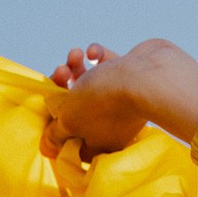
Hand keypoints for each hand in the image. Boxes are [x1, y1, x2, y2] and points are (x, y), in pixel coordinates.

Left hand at [42, 39, 197, 160]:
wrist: (149, 75)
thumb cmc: (104, 102)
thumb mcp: (70, 120)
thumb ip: (57, 132)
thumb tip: (49, 144)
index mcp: (97, 142)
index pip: (70, 137)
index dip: (55, 123)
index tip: (51, 107)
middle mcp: (111, 124)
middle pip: (77, 106)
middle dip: (64, 85)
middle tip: (62, 71)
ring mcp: (122, 98)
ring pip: (91, 81)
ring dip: (77, 65)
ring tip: (76, 54)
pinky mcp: (131, 75)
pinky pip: (109, 64)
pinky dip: (99, 56)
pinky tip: (95, 52)